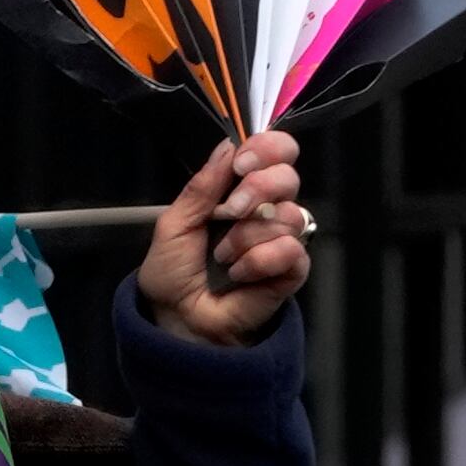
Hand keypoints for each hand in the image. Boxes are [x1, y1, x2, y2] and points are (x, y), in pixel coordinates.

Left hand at [136, 130, 308, 345]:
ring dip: (245, 237)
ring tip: (223, 257)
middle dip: (259, 188)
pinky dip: (259, 262)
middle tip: (231, 211)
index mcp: (238, 192)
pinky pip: (291, 249)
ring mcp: (281, 239)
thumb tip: (227, 146)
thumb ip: (201, 187)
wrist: (177, 318)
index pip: (274, 154)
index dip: (266, 149)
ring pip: (288, 215)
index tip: (242, 164)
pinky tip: (240, 275)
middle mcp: (265, 210)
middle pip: (288, 176)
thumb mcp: (174, 224)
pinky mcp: (292, 269)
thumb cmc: (172, 273)